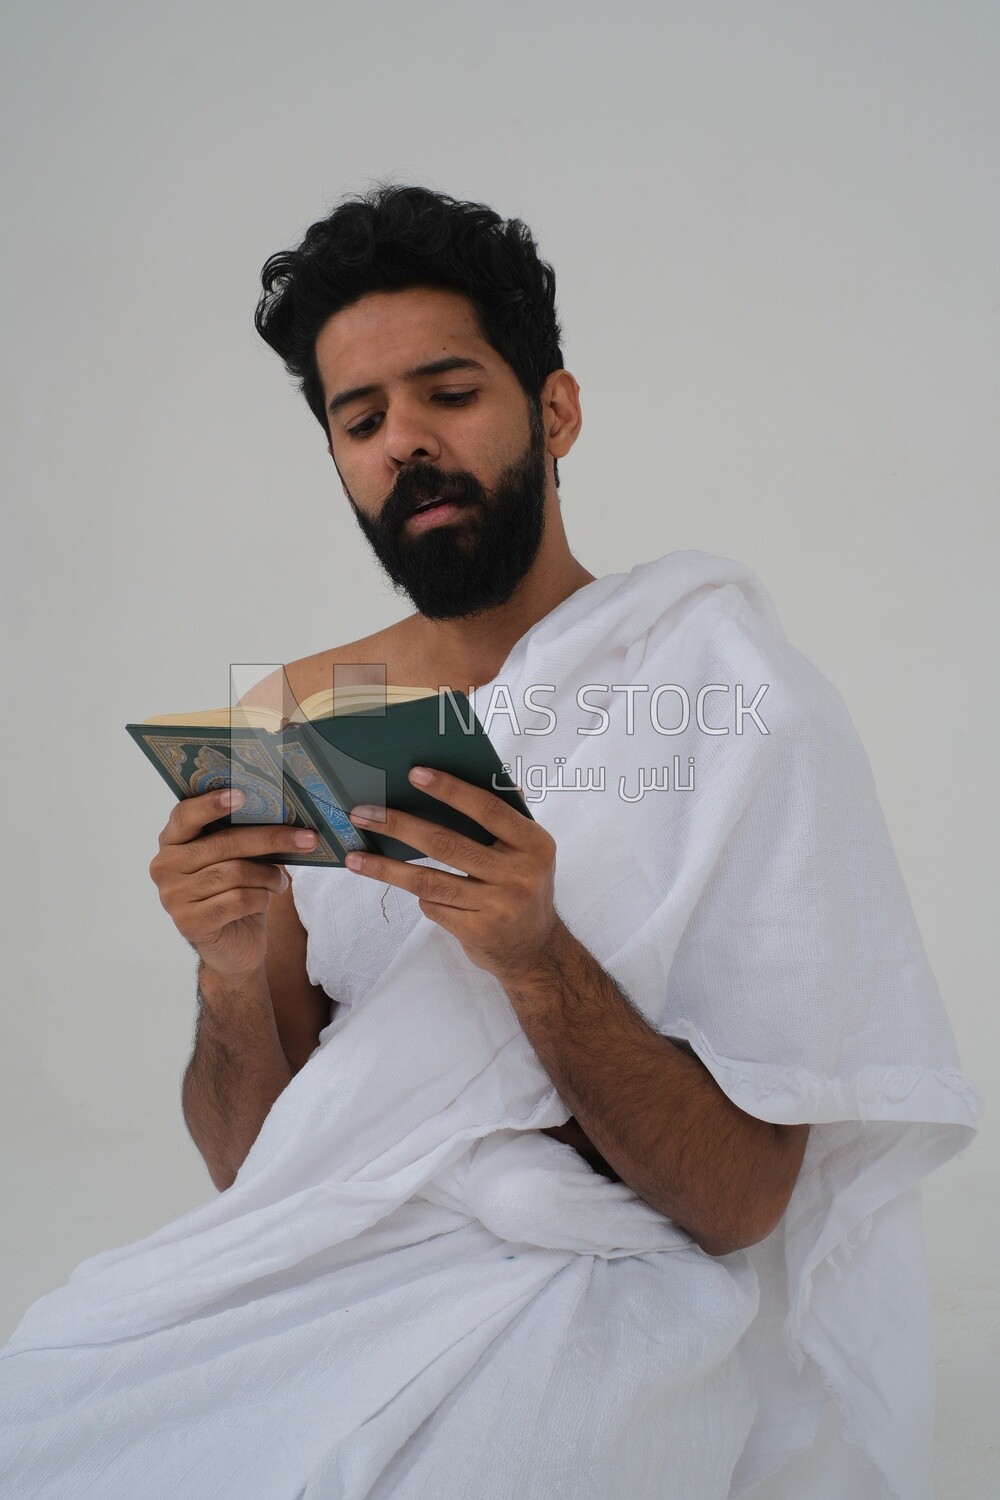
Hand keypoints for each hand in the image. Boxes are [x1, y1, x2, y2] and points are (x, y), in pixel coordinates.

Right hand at [148, 789, 317, 982]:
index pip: (185, 815)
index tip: (242, 795)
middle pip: (223, 843)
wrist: (232, 946)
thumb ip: (243, 836)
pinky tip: (267, 898)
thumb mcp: (237, 859)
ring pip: (235, 873)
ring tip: (280, 880)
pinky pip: (237, 900)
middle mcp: (165, 866)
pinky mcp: (190, 923)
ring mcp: (173, 896)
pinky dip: (261, 898)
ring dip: (268, 875)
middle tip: (307, 838)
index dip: (212, 804)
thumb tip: (283, 814)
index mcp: (173, 842)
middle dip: (271, 839)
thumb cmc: (235, 892)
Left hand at [346, 766, 560, 985]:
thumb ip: (508, 815)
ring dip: (386, 867)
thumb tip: (481, 771)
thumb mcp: (530, 850)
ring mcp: (497, 905)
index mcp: (534, 844)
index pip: (487, 809)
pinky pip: (433, 906)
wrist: (534, 950)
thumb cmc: (524, 886)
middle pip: (446, 844)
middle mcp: (518, 874)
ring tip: (355, 857)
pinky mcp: (476, 930)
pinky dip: (418, 895)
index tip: (414, 774)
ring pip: (428, 880)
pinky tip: (406, 886)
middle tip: (363, 814)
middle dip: (399, 826)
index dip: (450, 790)